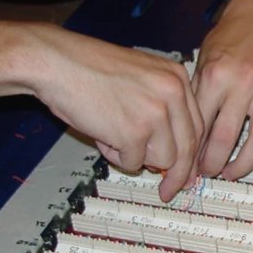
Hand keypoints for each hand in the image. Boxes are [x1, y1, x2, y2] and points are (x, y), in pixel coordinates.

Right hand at [27, 24, 202, 201]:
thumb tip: (171, 152)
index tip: (187, 172)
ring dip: (138, 158)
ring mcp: (156, 113)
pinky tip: (102, 135)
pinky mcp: (134, 131)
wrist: (56, 62)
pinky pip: (133, 162)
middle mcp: (173, 93)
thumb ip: (162, 107)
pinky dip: (116, 156)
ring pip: (163, 159)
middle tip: (168, 190)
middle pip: (187, 148)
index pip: (197, 126)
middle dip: (178, 175)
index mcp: (177, 77)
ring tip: (114, 137)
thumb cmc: (89, 69)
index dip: (191, 155)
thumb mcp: (141, 77)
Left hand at [192, 0, 252, 179]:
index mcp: (216, 75)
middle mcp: (244, 82)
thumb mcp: (203, 62)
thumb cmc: (229, 39)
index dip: (192, 149)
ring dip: (243, 164)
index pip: (200, 124)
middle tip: (207, 173)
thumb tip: (189, 137)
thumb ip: (198, 97)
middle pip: (226, 138)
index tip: (187, 162)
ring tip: (231, 172)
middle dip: (213, 163)